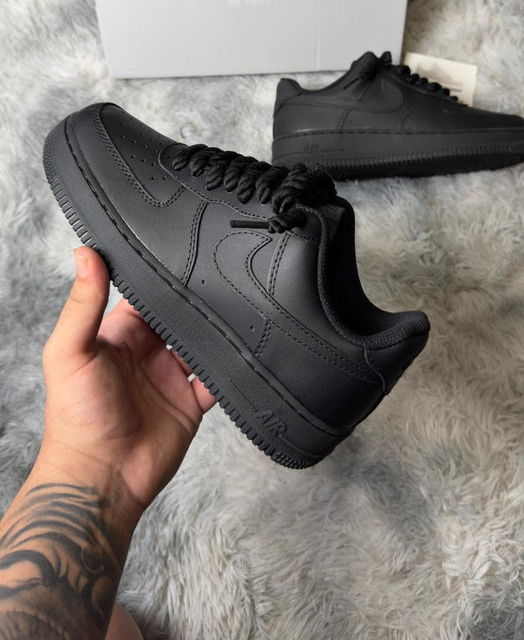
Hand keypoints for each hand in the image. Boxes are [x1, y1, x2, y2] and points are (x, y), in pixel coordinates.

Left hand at [40, 246, 214, 520]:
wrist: (101, 479)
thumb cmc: (75, 418)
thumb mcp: (71, 351)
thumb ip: (82, 303)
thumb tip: (84, 252)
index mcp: (118, 336)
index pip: (145, 296)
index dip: (161, 278)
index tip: (182, 251)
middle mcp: (147, 354)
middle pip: (179, 317)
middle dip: (196, 301)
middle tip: (221, 274)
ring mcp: (171, 378)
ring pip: (202, 344)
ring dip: (216, 330)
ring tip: (238, 306)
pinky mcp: (191, 404)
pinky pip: (218, 379)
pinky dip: (231, 368)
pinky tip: (243, 351)